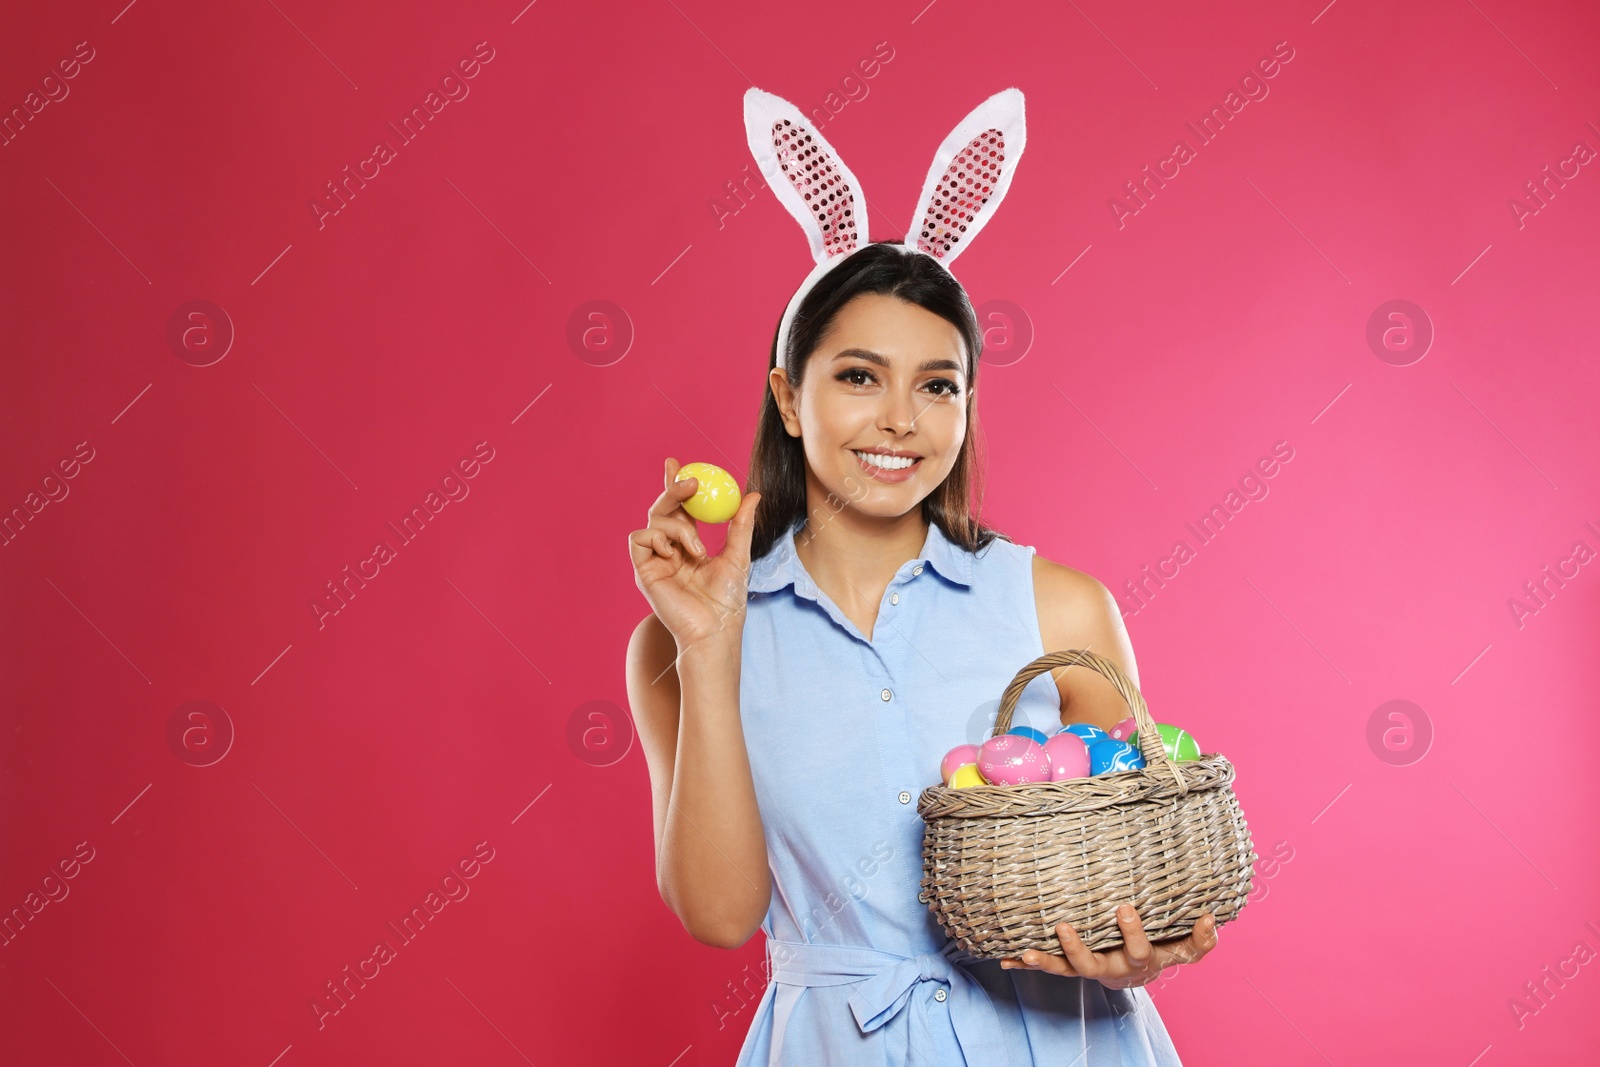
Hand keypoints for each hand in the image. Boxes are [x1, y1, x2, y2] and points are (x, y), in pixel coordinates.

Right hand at [628, 458, 760, 652]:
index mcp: (689, 545)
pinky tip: (676, 553)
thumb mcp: (738, 555)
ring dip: (679, 527)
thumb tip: (753, 494)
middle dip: (674, 489)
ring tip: (697, 549)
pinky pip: (639, 538)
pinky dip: (658, 538)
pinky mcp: (643, 571)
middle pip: (663, 508)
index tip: (677, 463)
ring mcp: (655, 560)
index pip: (679, 508)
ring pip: (654, 520)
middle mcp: (669, 550)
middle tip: (692, 480)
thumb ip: (741, 524)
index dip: (675, 485)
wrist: (715, 629)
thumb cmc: (727, 601)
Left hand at [998, 905, 1217, 989]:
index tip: (1123, 908)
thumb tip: (1209, 917)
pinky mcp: (1070, 965)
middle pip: (1092, 965)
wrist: (1139, 972)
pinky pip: (1048, 965)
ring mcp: (1087, 968)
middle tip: (1064, 926)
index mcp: (1137, 961)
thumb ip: (1201, 939)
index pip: (1137, 949)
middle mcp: (1110, 969)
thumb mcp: (1185, 948)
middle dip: (1077, 948)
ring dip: (1043, 961)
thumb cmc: (1163, 950)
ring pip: (1064, 969)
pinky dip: (1026, 962)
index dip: (1132, 932)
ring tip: (1025, 951)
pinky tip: (1006, 957)